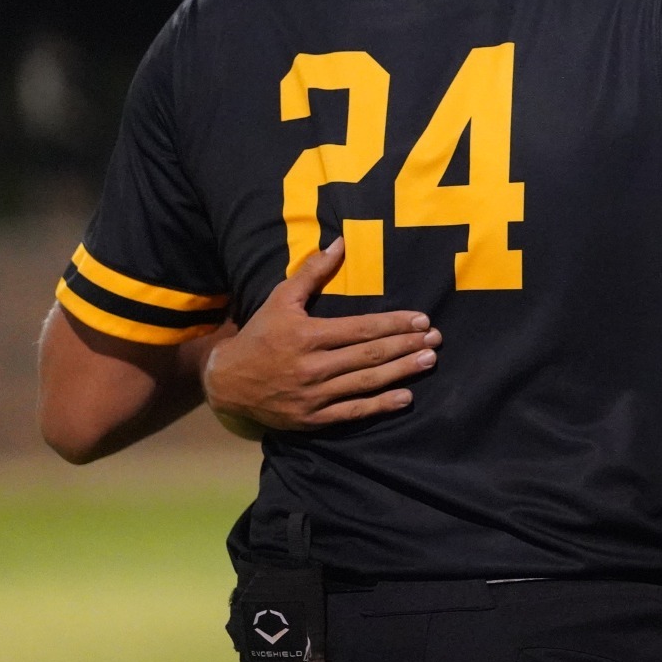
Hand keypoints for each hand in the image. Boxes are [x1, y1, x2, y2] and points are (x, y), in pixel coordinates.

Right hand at [203, 238, 437, 432]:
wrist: (226, 381)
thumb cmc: (260, 334)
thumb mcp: (282, 299)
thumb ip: (312, 272)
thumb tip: (340, 242)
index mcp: (308, 335)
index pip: (361, 329)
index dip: (394, 324)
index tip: (422, 320)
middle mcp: (312, 366)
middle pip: (369, 355)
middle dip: (406, 346)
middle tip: (436, 340)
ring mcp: (313, 395)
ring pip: (366, 383)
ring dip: (401, 372)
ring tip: (428, 361)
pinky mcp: (312, 419)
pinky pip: (352, 412)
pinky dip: (380, 406)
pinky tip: (406, 397)